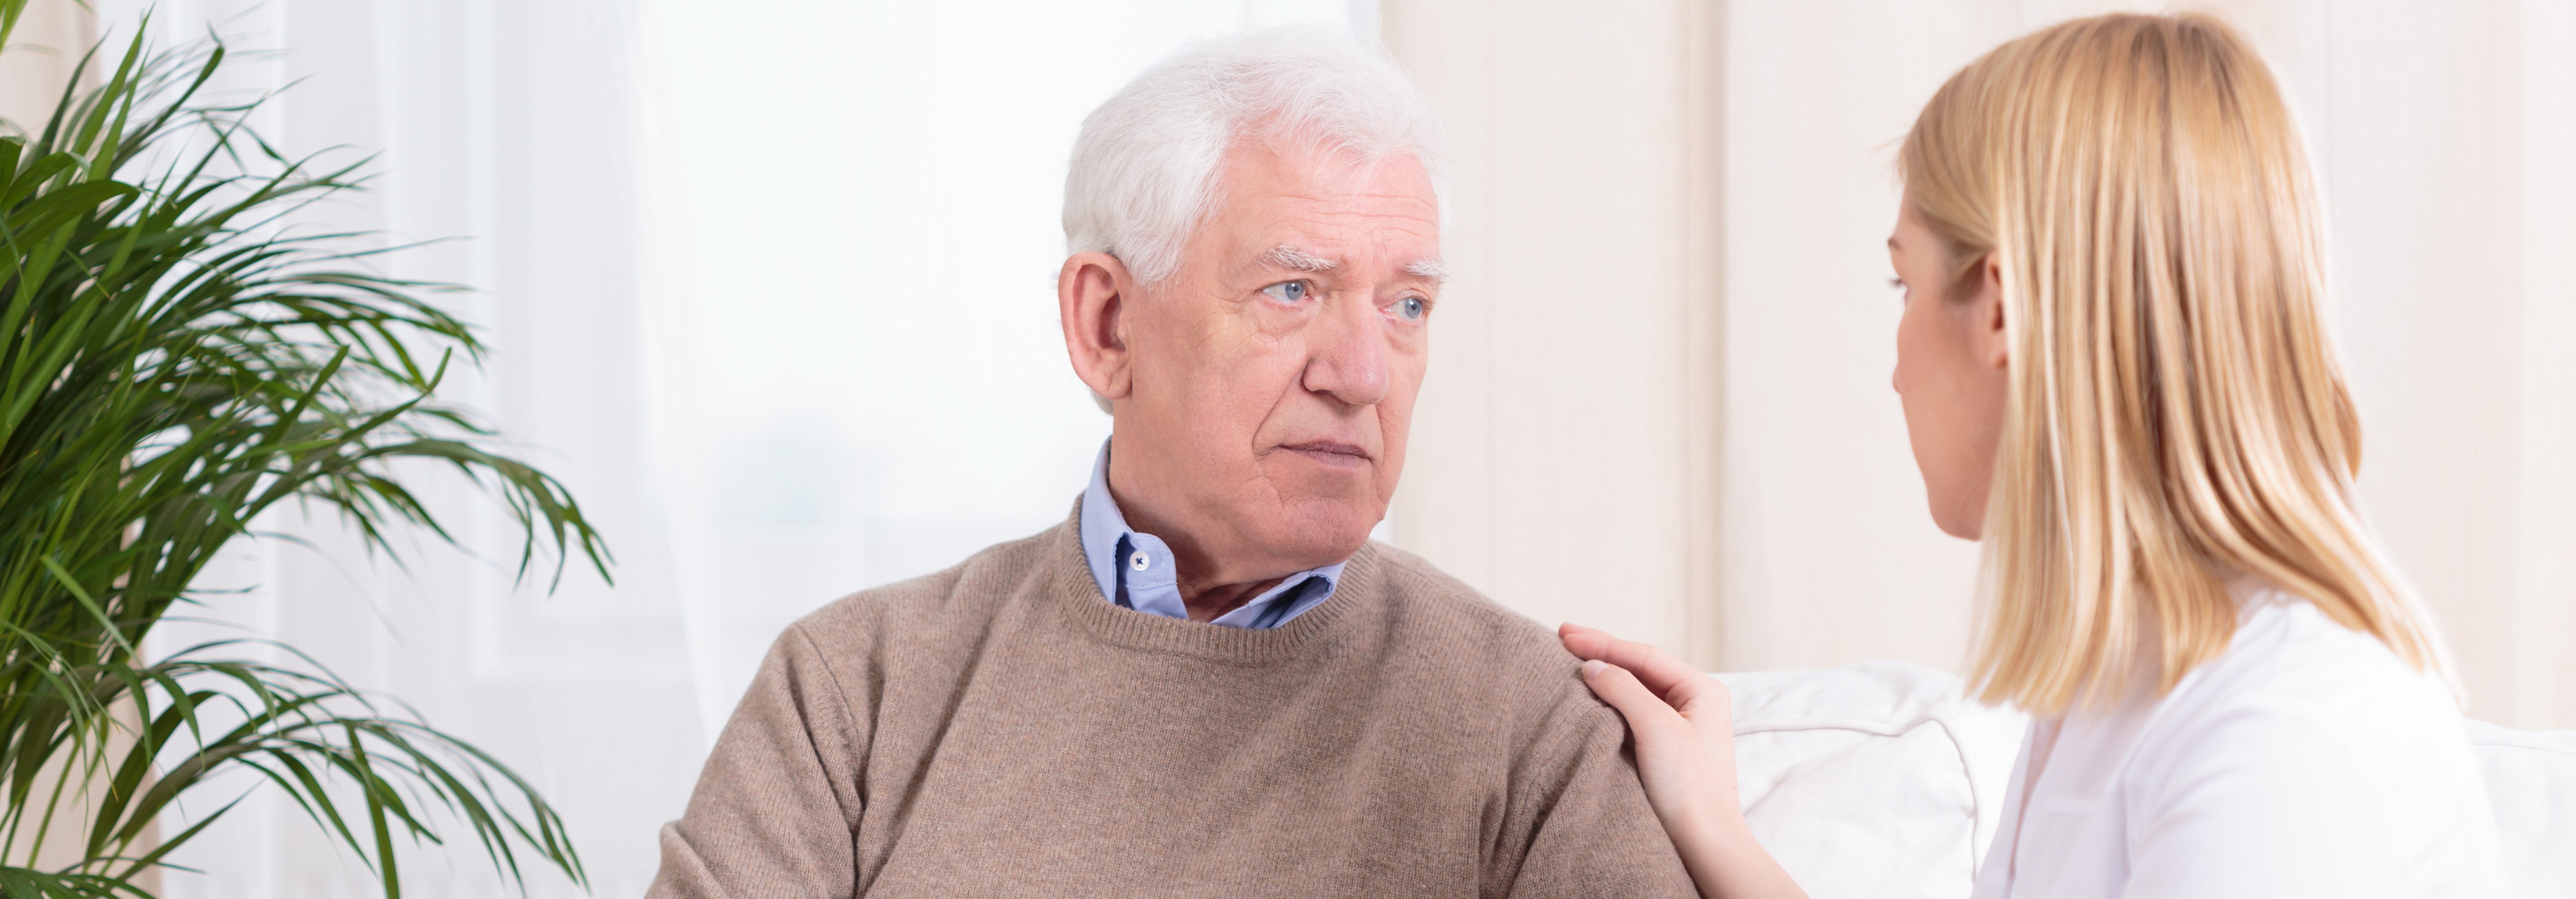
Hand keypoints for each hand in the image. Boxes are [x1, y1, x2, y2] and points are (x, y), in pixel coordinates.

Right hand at [1560, 623, 1806, 898]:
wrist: (1703, 841)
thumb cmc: (1688, 786)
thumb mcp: (1655, 727)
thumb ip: (1623, 688)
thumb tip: (1592, 667)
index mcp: (1702, 690)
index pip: (1644, 655)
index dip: (1603, 642)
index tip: (1566, 633)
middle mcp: (1696, 703)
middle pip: (1641, 668)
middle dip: (1603, 653)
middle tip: (1563, 638)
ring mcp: (1684, 726)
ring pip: (1638, 690)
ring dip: (1606, 676)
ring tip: (1572, 662)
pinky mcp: (1670, 749)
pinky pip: (1637, 714)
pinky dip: (1611, 702)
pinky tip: (1592, 699)